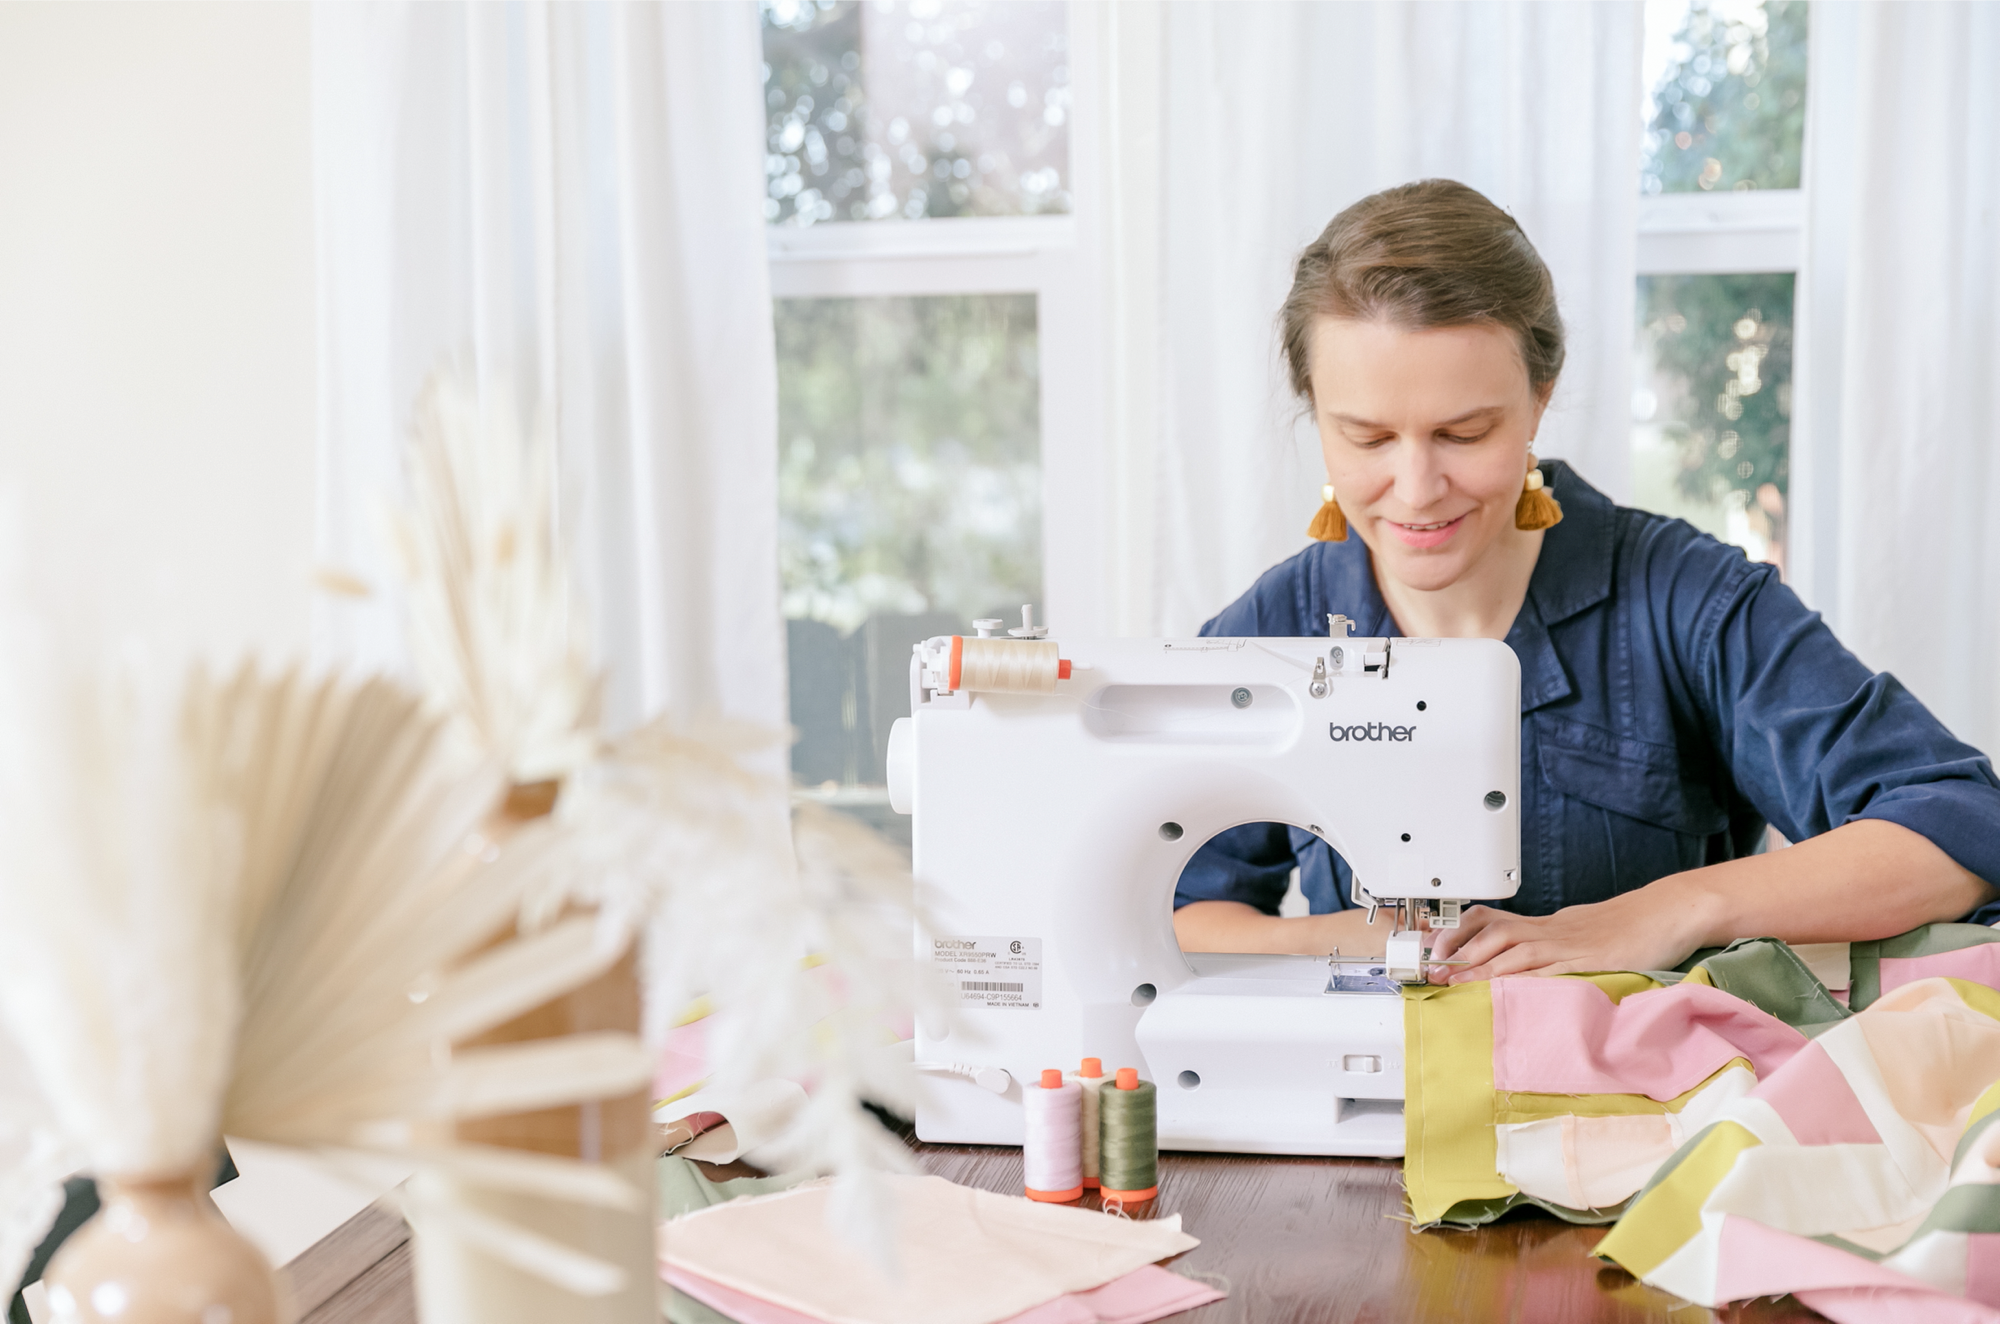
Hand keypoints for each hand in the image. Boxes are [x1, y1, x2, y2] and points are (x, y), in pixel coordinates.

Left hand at [1425, 886, 1717, 982]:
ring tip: (1457, 984)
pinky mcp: (1589, 961)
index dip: (1458, 933)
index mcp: (1545, 924)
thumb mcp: (1577, 931)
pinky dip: (1525, 982)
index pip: (1490, 921)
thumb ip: (1550, 945)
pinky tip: (1506, 993)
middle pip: (1493, 934)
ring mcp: (1569, 945)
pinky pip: (1551, 971)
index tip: (1433, 949)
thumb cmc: (1627, 925)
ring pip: (1514, 950)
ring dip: (1481, 968)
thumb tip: (1523, 963)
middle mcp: (1550, 931)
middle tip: (1434, 971)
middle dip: (1459, 953)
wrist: (1667, 912)